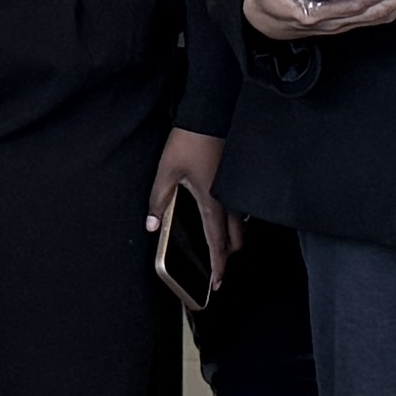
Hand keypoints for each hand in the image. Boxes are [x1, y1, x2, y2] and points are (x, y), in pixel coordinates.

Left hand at [145, 129, 234, 289]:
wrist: (211, 113)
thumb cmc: (190, 141)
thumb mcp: (166, 172)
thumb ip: (159, 201)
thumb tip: (153, 227)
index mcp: (212, 203)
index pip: (217, 243)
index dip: (218, 266)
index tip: (217, 282)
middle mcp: (230, 200)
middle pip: (236, 238)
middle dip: (228, 254)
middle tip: (217, 265)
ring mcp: (238, 188)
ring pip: (242, 223)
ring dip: (233, 236)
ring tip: (220, 243)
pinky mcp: (239, 177)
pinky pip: (242, 206)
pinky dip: (236, 218)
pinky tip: (224, 214)